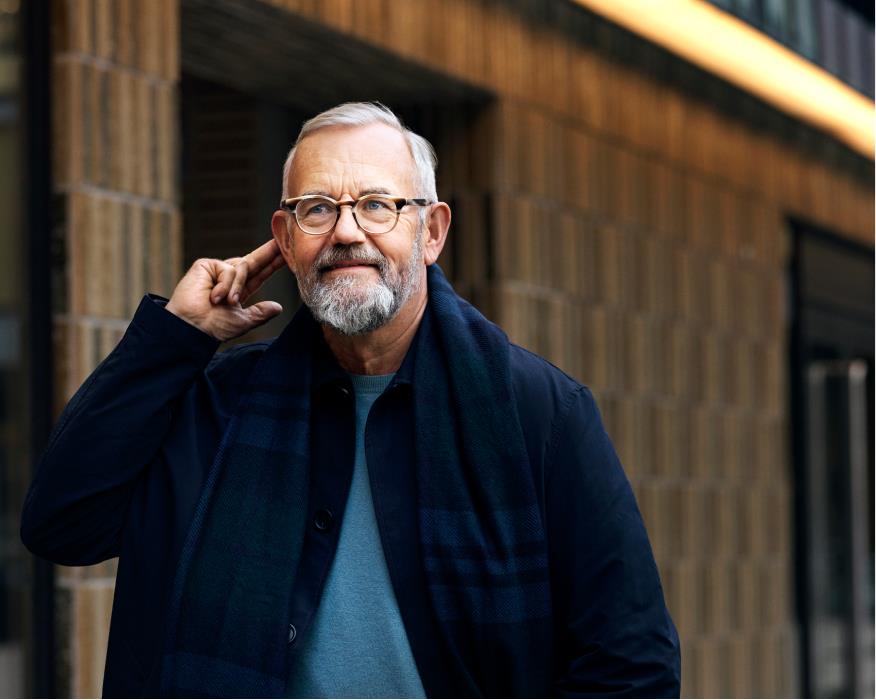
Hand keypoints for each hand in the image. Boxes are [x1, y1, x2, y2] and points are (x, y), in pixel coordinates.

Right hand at [165, 239, 286, 340]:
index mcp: (238, 291)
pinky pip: (227, 269)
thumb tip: (279, 307)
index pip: (259, 274)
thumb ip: (260, 313)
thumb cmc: (214, 327)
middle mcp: (228, 278)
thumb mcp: (243, 321)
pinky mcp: (206, 265)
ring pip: (242, 268)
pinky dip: (225, 285)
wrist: (192, 327)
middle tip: (283, 241)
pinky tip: (214, 297)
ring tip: (228, 302)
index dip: (272, 265)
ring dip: (237, 287)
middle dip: (269, 252)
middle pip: (253, 261)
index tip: (286, 255)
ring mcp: (217, 271)